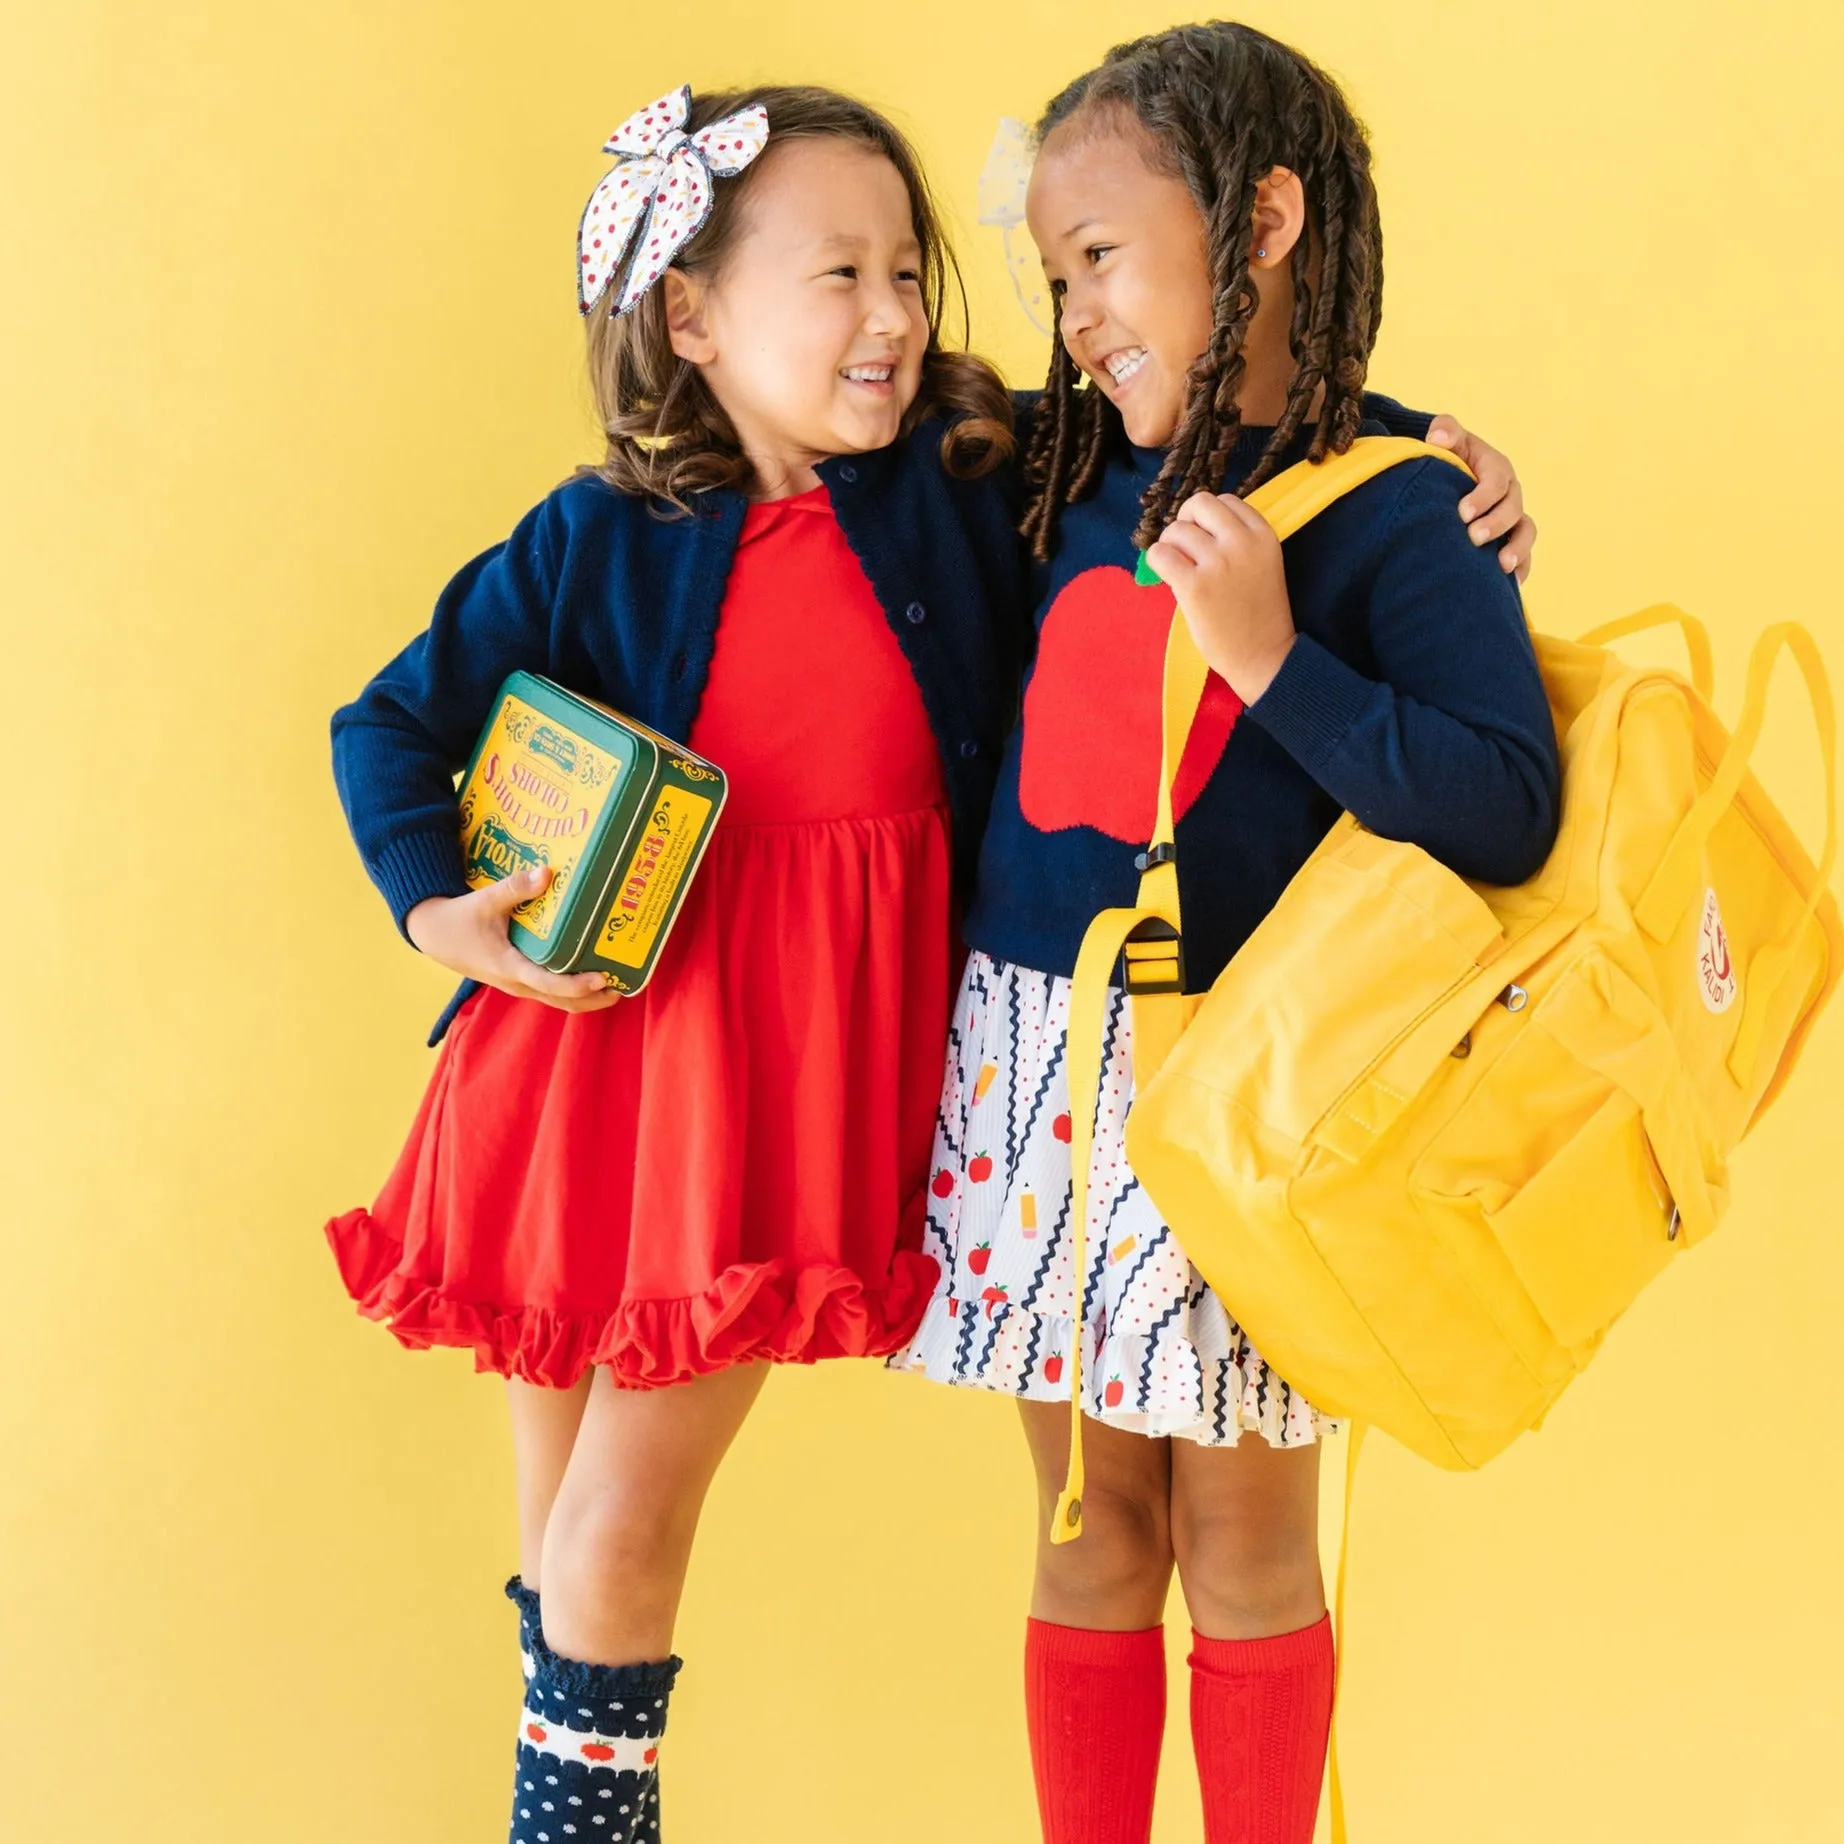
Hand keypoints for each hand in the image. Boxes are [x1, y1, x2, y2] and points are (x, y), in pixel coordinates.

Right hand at [406, 866, 622, 1011]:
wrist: (434, 935)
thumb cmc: (459, 919)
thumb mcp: (484, 901)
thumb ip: (514, 887)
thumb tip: (546, 872)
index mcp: (509, 966)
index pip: (548, 983)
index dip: (576, 985)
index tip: (601, 978)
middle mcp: (517, 983)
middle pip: (562, 1001)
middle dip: (594, 998)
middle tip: (625, 985)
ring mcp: (519, 985)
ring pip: (558, 1000)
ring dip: (587, 997)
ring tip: (617, 984)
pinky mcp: (519, 980)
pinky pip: (551, 991)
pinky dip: (572, 988)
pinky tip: (591, 972)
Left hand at [1144, 491, 1295, 703]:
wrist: (1263, 656)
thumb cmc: (1258, 614)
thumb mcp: (1261, 564)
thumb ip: (1236, 540)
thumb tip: (1192, 525)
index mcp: (1263, 535)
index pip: (1227, 501)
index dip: (1209, 518)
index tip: (1206, 541)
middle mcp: (1242, 542)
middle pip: (1200, 503)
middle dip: (1186, 521)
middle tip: (1185, 549)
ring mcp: (1218, 563)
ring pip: (1176, 530)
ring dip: (1170, 546)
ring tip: (1180, 570)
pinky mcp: (1194, 586)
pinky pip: (1160, 554)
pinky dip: (1156, 561)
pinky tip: (1167, 576)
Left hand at [1426, 415, 1536, 582]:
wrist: (1445, 486)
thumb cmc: (1446, 462)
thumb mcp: (1446, 441)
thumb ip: (1444, 431)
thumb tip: (1439, 436)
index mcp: (1495, 469)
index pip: (1497, 481)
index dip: (1484, 496)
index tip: (1462, 513)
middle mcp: (1509, 494)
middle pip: (1513, 509)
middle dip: (1496, 524)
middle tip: (1473, 537)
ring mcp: (1512, 519)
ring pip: (1525, 532)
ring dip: (1517, 549)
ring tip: (1501, 565)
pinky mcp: (1510, 542)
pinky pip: (1525, 557)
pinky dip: (1520, 569)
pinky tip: (1508, 584)